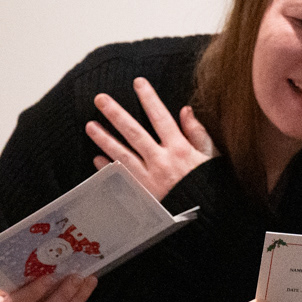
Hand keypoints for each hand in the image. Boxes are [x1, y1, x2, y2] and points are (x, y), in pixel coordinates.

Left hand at [87, 77, 216, 200]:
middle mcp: (162, 161)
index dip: (149, 99)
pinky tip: (97, 158)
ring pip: (122, 154)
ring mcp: (149, 179)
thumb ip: (198, 133)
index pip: (161, 117)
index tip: (138, 83)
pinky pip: (121, 177)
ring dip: (104, 139)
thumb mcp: (212, 158)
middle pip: (134, 132)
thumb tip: (185, 110)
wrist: (207, 219)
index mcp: (180, 149)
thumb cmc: (210, 188)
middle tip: (100, 99)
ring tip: (90, 125)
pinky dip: (108, 168)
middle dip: (116, 114)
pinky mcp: (142, 195)